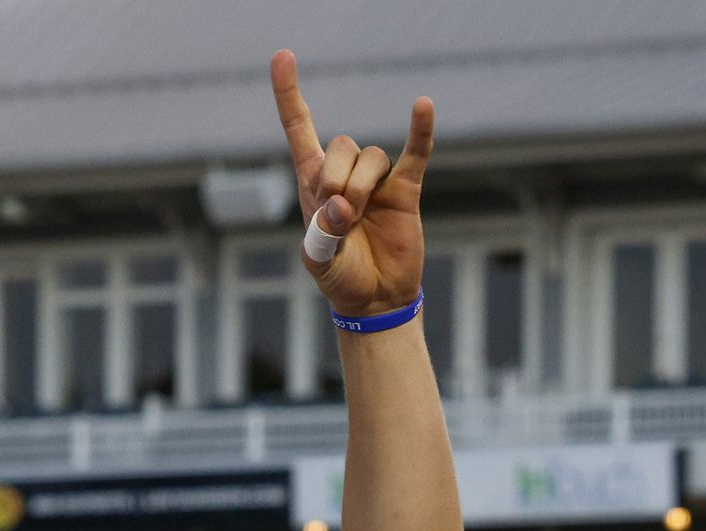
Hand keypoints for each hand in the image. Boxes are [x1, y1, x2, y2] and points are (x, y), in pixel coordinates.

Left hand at [269, 50, 431, 315]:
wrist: (375, 299)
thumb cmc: (341, 277)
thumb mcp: (319, 260)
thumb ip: (324, 233)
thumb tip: (344, 206)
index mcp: (313, 182)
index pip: (299, 127)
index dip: (289, 94)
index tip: (283, 57)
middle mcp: (345, 173)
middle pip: (341, 145)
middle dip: (336, 177)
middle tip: (338, 214)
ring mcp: (377, 180)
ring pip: (370, 157)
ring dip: (362, 185)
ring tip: (359, 217)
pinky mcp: (406, 190)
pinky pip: (415, 152)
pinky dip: (420, 131)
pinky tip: (422, 105)